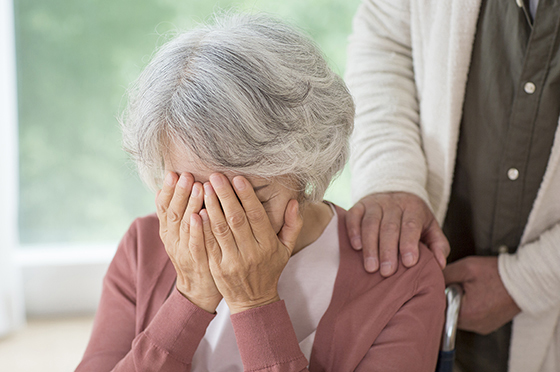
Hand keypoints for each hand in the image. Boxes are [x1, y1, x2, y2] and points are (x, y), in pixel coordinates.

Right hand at [156, 172, 221, 312]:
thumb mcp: (180, 233)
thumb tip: (164, 188)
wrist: (199, 289)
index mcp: (167, 231)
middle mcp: (172, 239)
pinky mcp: (196, 261)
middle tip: (186, 174)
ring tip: (197, 186)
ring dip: (190, 205)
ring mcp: (183, 251)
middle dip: (179, 192)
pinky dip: (196, 229)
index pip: (163, 207)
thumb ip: (176, 213)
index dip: (167, 190)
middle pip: (172, 212)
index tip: (172, 173)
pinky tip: (200, 215)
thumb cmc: (194, 254)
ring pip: (184, 225)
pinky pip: (195, 243)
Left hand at [201, 173, 301, 313]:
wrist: (253, 300)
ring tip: (204, 188)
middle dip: (225, 196)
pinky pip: (209, 244)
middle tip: (215, 176)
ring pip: (220, 229)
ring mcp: (233, 261)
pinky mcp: (217, 267)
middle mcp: (251, 252)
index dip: (246, 196)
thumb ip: (292, 225)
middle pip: (236, 219)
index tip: (238, 178)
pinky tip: (197, 211)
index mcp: (268, 245)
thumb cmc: (270, 269)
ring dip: (211, 207)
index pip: (256, 216)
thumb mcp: (286, 248)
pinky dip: (202, 227)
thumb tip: (293, 202)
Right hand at [346, 192, 448, 275]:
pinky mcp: (359, 205)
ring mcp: (374, 203)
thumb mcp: (430, 227)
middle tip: (387, 272)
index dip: (409, 244)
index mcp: (413, 208)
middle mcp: (393, 203)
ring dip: (370, 246)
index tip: (409, 263)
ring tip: (371, 267)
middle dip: (388, 250)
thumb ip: (438, 245)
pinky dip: (353, 231)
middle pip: (389, 227)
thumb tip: (440, 264)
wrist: (395, 193)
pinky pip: (354, 216)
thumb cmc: (413, 218)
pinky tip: (356, 247)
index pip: (411, 225)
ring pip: (370, 223)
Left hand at [444, 256, 520, 334]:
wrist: (525, 280)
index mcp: (467, 313)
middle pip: (448, 314)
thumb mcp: (465, 267)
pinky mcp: (488, 325)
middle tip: (457, 284)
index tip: (443, 284)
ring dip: (458, 303)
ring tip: (468, 289)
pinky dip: (468, 307)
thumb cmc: (495, 272)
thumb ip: (444, 275)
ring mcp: (482, 327)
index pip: (439, 308)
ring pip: (458, 316)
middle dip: (448, 299)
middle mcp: (474, 325)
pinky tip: (475, 295)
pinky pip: (470, 318)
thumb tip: (430, 279)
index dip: (438, 294)